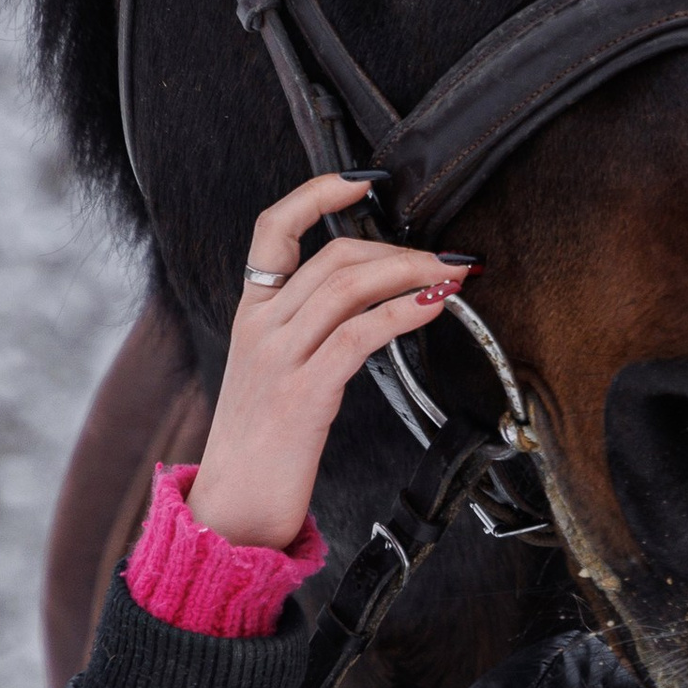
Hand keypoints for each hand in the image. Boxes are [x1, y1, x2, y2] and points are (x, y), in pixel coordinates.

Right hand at [188, 176, 476, 550]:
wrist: (234, 508)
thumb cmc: (262, 445)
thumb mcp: (275, 372)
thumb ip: (309, 331)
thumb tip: (372, 301)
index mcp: (251, 314)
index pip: (273, 229)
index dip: (317, 194)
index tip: (363, 180)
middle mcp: (260, 326)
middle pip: (333, 256)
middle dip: (399, 248)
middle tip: (447, 255)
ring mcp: (279, 357)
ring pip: (348, 285)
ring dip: (412, 272)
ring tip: (453, 273)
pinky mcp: (303, 392)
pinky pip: (359, 334)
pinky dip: (403, 312)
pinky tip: (435, 307)